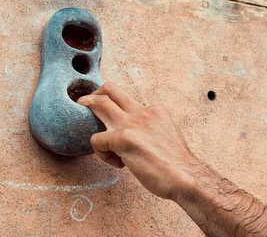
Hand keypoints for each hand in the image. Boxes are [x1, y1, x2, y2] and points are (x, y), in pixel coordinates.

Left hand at [77, 82, 197, 199]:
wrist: (185, 176)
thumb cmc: (178, 164)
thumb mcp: (168, 135)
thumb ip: (153, 130)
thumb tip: (140, 138)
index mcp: (155, 110)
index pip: (129, 100)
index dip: (120, 112)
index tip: (123, 130)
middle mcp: (142, 111)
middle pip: (111, 89)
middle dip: (95, 94)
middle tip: (85, 104)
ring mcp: (130, 123)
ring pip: (99, 103)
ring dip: (86, 107)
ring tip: (81, 117)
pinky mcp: (121, 139)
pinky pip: (96, 139)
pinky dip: (100, 152)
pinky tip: (117, 163)